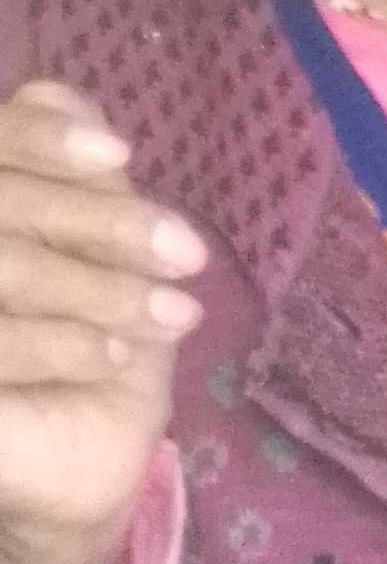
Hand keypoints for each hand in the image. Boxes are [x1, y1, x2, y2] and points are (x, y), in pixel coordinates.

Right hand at [0, 81, 204, 563]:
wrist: (76, 464)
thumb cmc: (88, 341)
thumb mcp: (99, 252)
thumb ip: (74, 177)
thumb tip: (65, 100)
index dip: (41, 140)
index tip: (120, 154)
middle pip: (2, 206)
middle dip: (103, 225)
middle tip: (191, 253)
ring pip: (4, 267)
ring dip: (99, 291)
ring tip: (176, 314)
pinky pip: (2, 345)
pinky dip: (64, 345)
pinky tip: (118, 357)